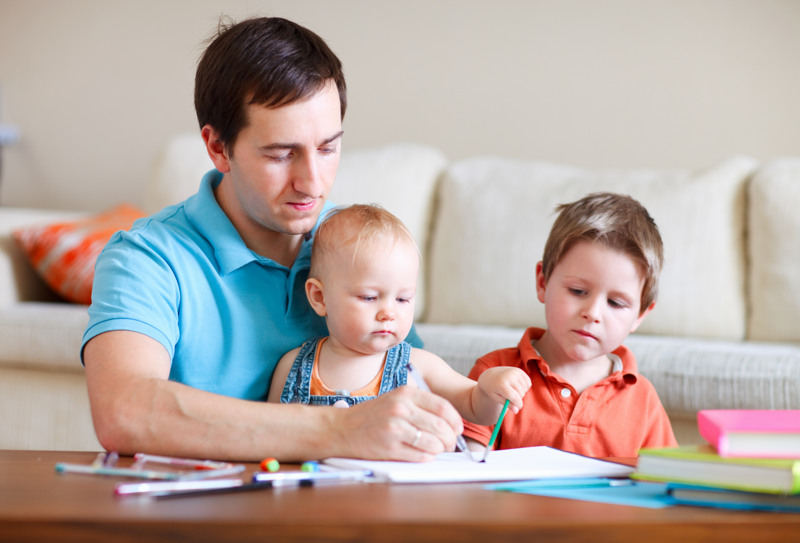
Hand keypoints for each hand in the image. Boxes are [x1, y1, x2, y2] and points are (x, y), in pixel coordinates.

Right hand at [334, 386, 462, 461]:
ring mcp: (394, 428)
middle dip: (451, 438)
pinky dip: (427, 457)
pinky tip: (424, 455)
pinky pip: (419, 455)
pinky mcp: (389, 447)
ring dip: (440, 449)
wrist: (342, 428)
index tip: (458, 429)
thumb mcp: (396, 399)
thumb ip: (421, 406)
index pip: (442, 406)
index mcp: (405, 393)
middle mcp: (401, 408)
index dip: (455, 420)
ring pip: (433, 442)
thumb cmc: (372, 415)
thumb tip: (450, 422)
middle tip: (451, 444)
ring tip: (437, 450)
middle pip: (441, 426)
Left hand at [476, 366, 530, 414]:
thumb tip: (516, 411)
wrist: (490, 375)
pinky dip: (524, 387)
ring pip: (524, 389)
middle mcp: (509, 376)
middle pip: (520, 393)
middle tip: (511, 399)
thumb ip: (506, 404)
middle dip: (518, 399)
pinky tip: (516, 386)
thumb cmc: (492, 389)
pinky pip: (528, 383)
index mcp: (501, 384)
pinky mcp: (519, 371)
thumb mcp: (496, 398)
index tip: (518, 408)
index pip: (514, 397)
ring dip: (521, 393)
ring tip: (512, 391)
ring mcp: (515, 372)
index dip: (518, 404)